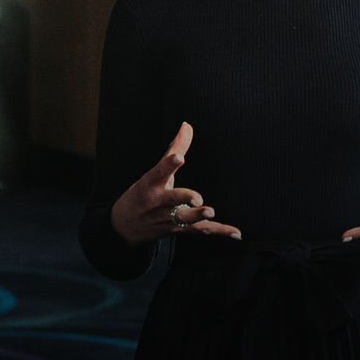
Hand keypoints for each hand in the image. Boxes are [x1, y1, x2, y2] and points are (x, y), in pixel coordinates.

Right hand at [110, 122, 240, 243]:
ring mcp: (167, 218)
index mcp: (150, 184)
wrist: (123, 227)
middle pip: (172, 199)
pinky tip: (236, 233)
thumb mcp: (153, 173)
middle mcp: (158, 202)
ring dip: (198, 216)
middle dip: (185, 198)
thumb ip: (174, 150)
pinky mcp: (177, 230)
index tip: (179, 157)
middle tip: (197, 198)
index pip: (159, 171)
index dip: (169, 164)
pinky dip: (219, 231)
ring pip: (185, 219)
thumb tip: (187, 126)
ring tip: (211, 212)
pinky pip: (200, 231)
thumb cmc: (142, 194)